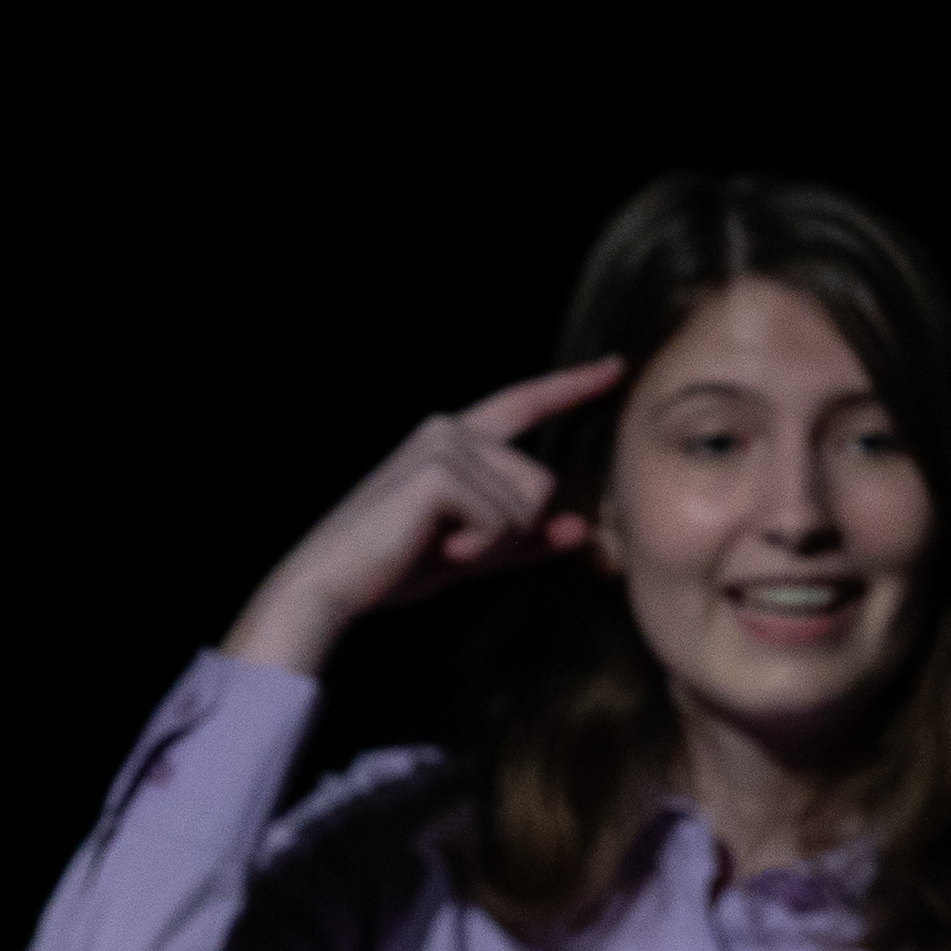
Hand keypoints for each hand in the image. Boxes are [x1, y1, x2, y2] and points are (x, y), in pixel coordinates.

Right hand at [221, 359, 626, 677]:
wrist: (333, 584)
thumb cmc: (395, 567)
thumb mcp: (472, 551)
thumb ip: (526, 540)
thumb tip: (583, 529)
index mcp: (456, 437)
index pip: (525, 403)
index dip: (572, 386)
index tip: (617, 366)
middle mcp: (451, 428)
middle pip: (541, 481)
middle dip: (515, 532)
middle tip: (455, 549)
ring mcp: (445, 443)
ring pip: (529, 501)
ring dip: (496, 543)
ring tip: (441, 547)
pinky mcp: (440, 471)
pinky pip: (503, 520)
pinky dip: (479, 549)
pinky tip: (436, 549)